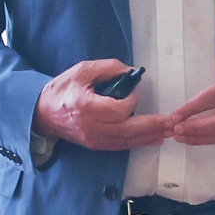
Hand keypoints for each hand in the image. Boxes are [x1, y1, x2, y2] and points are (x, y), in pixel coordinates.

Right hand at [35, 58, 171, 151]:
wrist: (42, 113)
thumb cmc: (62, 90)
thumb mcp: (82, 70)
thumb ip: (108, 68)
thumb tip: (131, 71)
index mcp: (85, 107)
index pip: (117, 110)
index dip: (131, 102)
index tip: (133, 92)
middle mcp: (91, 127)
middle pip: (127, 130)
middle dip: (152, 126)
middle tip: (171, 121)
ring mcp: (94, 139)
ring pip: (127, 141)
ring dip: (150, 136)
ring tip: (169, 131)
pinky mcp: (96, 145)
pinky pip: (122, 146)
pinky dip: (139, 143)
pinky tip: (154, 139)